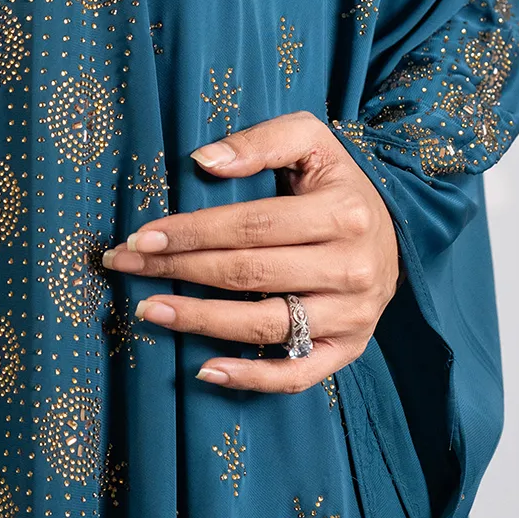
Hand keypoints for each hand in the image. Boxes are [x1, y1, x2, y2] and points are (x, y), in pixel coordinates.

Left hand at [102, 112, 398, 393]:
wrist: (392, 231)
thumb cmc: (337, 184)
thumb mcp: (313, 142)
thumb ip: (261, 141)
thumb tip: (203, 160)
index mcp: (343, 213)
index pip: (251, 225)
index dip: (192, 232)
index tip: (141, 237)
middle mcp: (352, 268)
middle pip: (249, 273)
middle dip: (178, 270)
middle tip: (127, 267)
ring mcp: (352, 315)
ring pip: (265, 324)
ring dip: (199, 321)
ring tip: (148, 310)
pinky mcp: (348, 349)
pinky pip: (295, 373)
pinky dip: (250, 377)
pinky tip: (204, 369)